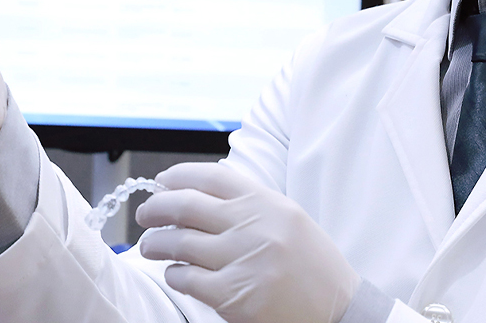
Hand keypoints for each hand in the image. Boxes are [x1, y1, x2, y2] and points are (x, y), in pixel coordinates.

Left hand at [136, 162, 360, 322]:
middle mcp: (253, 226)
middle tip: (145, 214)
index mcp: (266, 202)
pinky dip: (174, 275)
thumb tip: (196, 194)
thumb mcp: (287, 219)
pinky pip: (187, 279)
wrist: (339, 311)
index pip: (211, 176)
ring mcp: (242, 260)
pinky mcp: (234, 296)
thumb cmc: (311, 265)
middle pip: (186, 205)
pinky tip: (176, 274)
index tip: (162, 182)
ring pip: (179, 243)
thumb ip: (248, 205)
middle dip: (156, 208)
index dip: (179, 176)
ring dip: (156, 243)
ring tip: (150, 246)